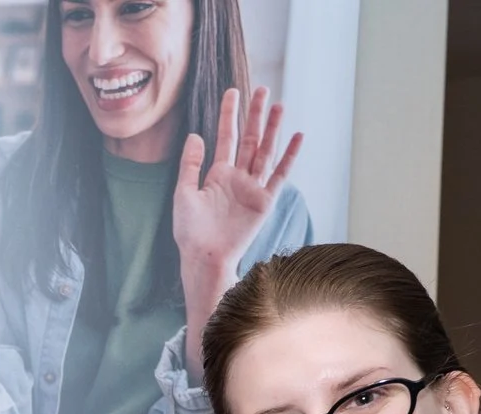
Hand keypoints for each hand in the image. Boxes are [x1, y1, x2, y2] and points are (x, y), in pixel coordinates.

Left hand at [174, 86, 301, 367]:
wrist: (205, 257)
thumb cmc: (190, 231)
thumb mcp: (183, 193)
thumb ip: (190, 164)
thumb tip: (195, 135)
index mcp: (217, 174)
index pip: (225, 137)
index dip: (229, 114)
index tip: (232, 91)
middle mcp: (237, 177)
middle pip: (249, 138)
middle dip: (255, 114)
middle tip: (262, 89)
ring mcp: (252, 187)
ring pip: (265, 150)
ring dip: (272, 128)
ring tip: (278, 104)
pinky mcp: (264, 201)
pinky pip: (279, 174)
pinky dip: (288, 156)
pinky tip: (296, 136)